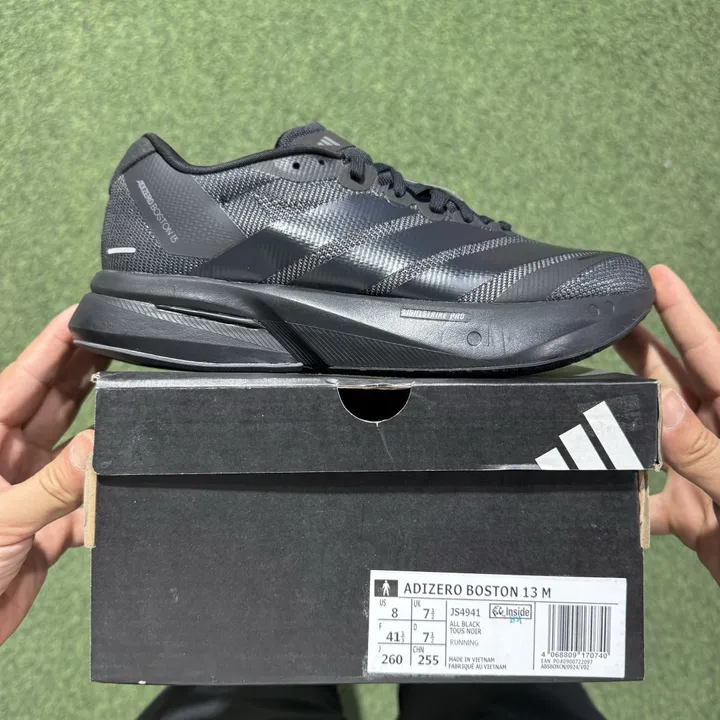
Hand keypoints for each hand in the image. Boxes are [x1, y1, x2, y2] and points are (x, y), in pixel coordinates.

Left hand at [0, 307, 108, 644]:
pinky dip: (106, 499)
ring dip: (103, 433)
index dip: (53, 346)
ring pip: (76, 449)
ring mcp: (29, 492)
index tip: (82, 316)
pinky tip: (122, 490)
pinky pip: (87, 502)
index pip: (23, 381)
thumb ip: (53, 484)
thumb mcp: (1, 520)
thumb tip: (100, 445)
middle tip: (121, 344)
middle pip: (55, 404)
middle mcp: (7, 461)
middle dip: (87, 373)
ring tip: (134, 402)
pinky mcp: (48, 527)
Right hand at [616, 265, 719, 583]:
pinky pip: (647, 500)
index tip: (654, 275)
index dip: (681, 311)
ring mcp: (704, 473)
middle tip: (600, 322)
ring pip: (650, 440)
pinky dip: (627, 504)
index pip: (709, 352)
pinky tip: (606, 503)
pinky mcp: (691, 513)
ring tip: (579, 407)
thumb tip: (657, 404)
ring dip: (619, 432)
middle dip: (637, 353)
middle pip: (672, 385)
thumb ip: (704, 450)